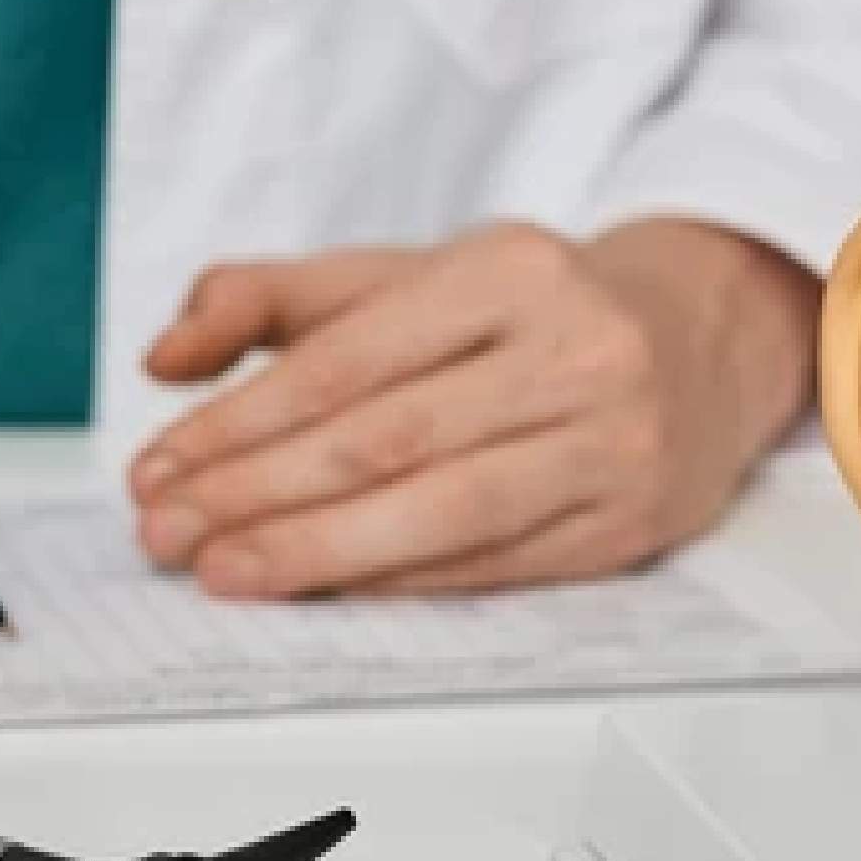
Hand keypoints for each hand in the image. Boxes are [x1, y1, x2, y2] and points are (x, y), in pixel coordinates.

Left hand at [128, 219, 817, 596]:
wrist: (699, 346)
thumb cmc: (538, 313)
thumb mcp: (417, 274)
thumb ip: (280, 297)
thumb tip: (167, 357)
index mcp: (511, 271)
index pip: (348, 360)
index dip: (240, 423)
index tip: (161, 469)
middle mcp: (574, 354)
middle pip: (387, 442)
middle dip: (260, 496)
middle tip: (170, 534)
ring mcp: (611, 446)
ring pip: (443, 514)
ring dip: (318, 554)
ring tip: (226, 573)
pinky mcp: (627, 526)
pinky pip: (493, 566)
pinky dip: (397, 582)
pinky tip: (325, 589)